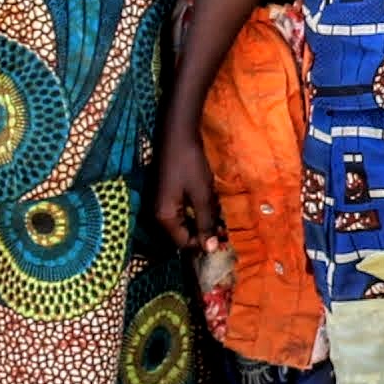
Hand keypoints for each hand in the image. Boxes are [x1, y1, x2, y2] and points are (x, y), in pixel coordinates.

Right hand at [157, 132, 222, 251]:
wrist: (177, 134)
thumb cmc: (189, 164)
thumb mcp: (202, 195)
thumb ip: (206, 223)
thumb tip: (210, 249)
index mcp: (164, 218)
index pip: (184, 243)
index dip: (205, 244)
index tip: (224, 239)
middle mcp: (158, 215)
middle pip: (184, 234)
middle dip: (205, 232)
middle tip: (225, 228)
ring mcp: (162, 204)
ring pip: (185, 222)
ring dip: (204, 221)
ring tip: (221, 215)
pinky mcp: (167, 195)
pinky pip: (183, 211)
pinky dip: (198, 210)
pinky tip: (211, 203)